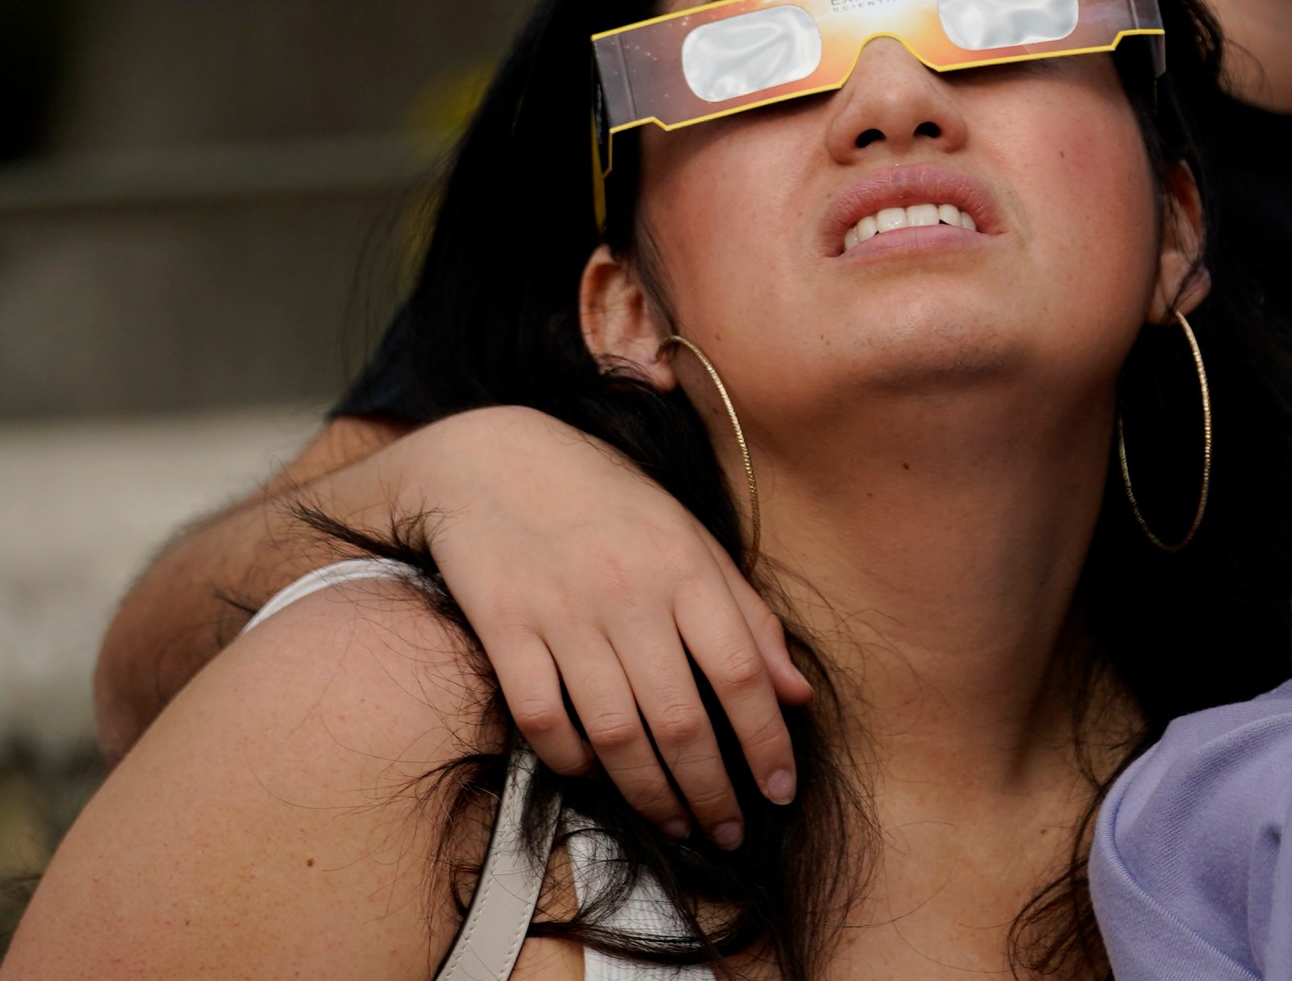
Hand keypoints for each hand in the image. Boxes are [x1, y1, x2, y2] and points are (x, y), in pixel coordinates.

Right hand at [390, 407, 813, 846]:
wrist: (493, 459)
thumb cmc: (609, 504)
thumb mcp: (692, 540)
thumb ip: (748, 616)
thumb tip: (798, 693)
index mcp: (686, 569)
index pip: (742, 673)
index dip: (767, 741)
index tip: (781, 791)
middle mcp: (628, 594)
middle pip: (680, 720)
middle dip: (711, 791)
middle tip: (729, 831)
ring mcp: (563, 614)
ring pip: (614, 733)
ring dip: (650, 794)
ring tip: (676, 824)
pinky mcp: (504, 628)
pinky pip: (541, 718)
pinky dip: (571, 759)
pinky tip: (596, 774)